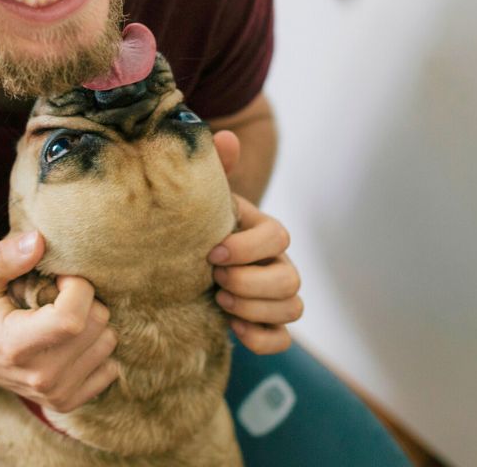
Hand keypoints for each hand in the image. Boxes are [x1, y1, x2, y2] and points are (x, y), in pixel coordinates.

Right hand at [0, 231, 118, 412]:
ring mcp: (56, 393)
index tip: (61, 278)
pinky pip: (110, 366)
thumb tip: (39, 240)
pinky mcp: (68, 402)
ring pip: (108, 341)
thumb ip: (5, 257)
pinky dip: (96, 347)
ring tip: (62, 317)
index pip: (72, 318)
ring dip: (92, 322)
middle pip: (96, 324)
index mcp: (16, 345)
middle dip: (86, 299)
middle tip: (59, 295)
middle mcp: (39, 376)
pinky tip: (70, 340)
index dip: (77, 287)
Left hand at [208, 131, 302, 354]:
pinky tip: (233, 328)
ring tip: (220, 300)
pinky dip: (262, 337)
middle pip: (291, 280)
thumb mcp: (204, 199)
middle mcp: (277, 264)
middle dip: (251, 283)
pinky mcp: (266, 324)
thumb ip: (216, 169)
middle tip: (215, 280)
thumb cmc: (197, 226)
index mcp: (263, 231)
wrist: (183, 261)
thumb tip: (226, 137)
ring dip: (255, 308)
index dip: (249, 247)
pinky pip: (282, 339)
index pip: (278, 237)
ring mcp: (275, 296)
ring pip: (292, 308)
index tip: (213, 252)